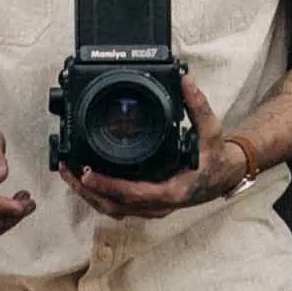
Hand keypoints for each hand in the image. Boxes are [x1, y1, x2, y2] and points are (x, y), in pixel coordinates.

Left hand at [61, 79, 240, 220]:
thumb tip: (186, 80)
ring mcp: (151, 208)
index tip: (88, 174)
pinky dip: (98, 196)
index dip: (108, 186)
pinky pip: (118, 206)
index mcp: (173, 191)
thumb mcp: (212, 129)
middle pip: (115, 207)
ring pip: (113, 210)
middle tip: (67, 171)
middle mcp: (160, 205)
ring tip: (68, 174)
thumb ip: (198, 105)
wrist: (223, 177)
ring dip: (88, 196)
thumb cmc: (216, 158)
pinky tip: (84, 181)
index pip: (134, 194)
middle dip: (87, 191)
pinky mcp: (145, 206)